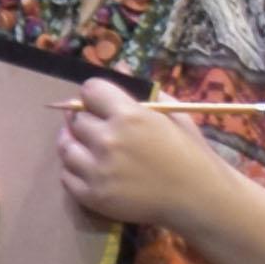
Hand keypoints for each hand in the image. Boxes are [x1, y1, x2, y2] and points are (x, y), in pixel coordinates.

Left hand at [57, 79, 251, 243]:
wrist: (199, 198)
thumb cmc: (188, 151)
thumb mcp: (173, 113)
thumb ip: (142, 90)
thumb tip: (118, 66)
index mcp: (129, 116)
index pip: (89, 90)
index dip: (96, 96)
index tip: (104, 104)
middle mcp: (108, 140)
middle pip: (76, 119)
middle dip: (88, 121)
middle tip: (105, 130)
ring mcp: (97, 170)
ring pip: (65, 147)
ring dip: (76, 144)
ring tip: (94, 148)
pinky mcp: (91, 195)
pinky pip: (66, 175)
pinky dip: (76, 171)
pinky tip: (94, 169)